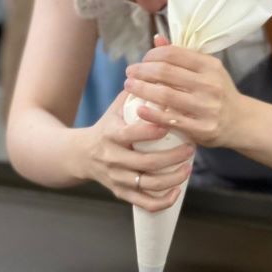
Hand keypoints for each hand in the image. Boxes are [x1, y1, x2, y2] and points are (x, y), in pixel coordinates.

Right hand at [85, 91, 194, 211]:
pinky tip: (176, 192)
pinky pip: (143, 202)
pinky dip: (161, 201)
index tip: (168, 125)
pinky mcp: (120, 192)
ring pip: (147, 184)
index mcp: (110, 135)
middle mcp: (112, 159)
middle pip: (145, 163)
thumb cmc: (108, 126)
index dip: (150, 131)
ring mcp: (116, 178)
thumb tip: (161, 69)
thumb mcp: (116, 108)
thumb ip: (138, 91)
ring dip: (171, 179)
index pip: (130, 135)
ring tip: (188, 168)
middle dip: (171, 158)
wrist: (81, 155)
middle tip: (191, 149)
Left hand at [124, 36, 246, 147]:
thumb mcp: (208, 71)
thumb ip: (183, 56)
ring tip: (129, 86)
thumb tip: (157, 39)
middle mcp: (210, 85)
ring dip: (141, 89)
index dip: (151, 55)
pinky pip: (170, 119)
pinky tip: (139, 109)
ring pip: (165, 95)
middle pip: (165, 72)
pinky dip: (151, 113)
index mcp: (210, 66)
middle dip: (142, 71)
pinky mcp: (202, 128)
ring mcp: (206, 108)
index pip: (172, 54)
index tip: (142, 60)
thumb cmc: (220, 93)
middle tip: (129, 72)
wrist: (241, 122)